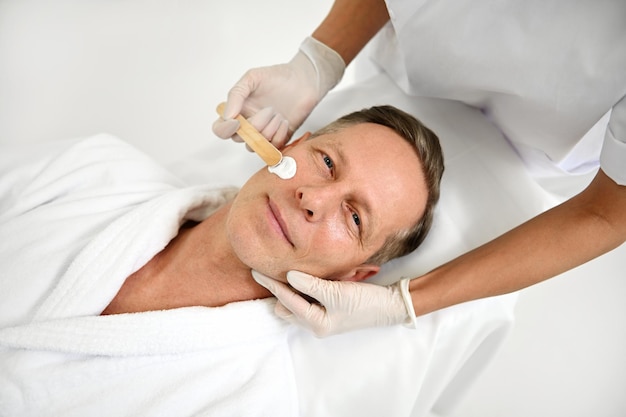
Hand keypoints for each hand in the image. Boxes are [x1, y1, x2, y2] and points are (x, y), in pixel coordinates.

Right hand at [212, 37, 344, 148]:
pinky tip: (286, 121)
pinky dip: (279, 135)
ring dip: (268, 130)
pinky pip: (273, 148)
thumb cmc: (278, 77)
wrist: (304, 81)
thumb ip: (236, 95)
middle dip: (254, 126)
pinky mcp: (280, 139)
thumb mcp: (252, 78)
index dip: (225, 130)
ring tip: (279, 114)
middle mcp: (249, 124)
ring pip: (256, 145)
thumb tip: (227, 116)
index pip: (221, 129)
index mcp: (238, 110)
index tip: (238, 121)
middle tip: (269, 110)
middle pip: (239, 139)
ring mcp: (264, 133)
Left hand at [252, 270, 416, 336]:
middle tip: (273, 270)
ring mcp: (321, 318)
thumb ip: (311, 284)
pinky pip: (306, 300)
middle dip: (278, 291)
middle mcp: (315, 324)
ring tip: (293, 273)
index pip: (287, 300)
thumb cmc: (364, 301)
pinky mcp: (327, 309)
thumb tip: (289, 276)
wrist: (389, 305)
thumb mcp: (337, 292)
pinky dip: (303, 289)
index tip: (256, 271)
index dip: (272, 284)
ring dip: (291, 290)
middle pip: (285, 307)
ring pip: (294, 304)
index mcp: (315, 323)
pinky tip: (305, 277)